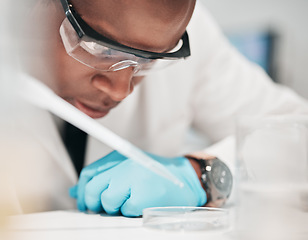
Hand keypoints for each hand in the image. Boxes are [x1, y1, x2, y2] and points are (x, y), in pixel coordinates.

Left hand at [70, 151, 206, 216]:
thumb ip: (101, 178)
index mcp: (120, 157)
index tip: (85, 202)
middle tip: (106, 206)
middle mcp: (125, 165)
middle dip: (95, 203)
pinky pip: (124, 211)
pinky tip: (142, 204)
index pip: (89, 173)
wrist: (186, 179)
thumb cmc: (156, 176)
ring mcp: (134, 179)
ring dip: (116, 208)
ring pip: (106, 202)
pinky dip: (131, 212)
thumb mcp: (127, 170)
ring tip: (130, 201)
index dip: (83, 192)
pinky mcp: (143, 195)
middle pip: (93, 189)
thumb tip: (76, 191)